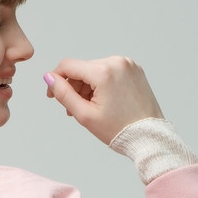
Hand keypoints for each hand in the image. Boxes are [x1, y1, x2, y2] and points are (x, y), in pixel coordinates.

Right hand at [44, 56, 163, 144]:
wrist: (148, 136)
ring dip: (87, 86)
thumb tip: (48, 77)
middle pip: (82, 68)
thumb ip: (63, 94)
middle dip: (74, 87)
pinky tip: (103, 102)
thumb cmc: (119, 129)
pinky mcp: (134, 70)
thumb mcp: (84, 115)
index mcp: (104, 71)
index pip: (68, 66)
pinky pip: (109, 72)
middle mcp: (117, 62)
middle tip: (74, 109)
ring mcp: (128, 64)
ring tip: (89, 108)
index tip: (53, 95)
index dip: (55, 79)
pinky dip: (101, 84)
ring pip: (95, 70)